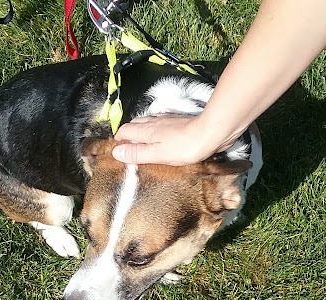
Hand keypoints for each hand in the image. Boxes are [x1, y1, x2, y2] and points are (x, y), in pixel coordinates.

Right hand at [113, 114, 231, 165]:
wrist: (210, 133)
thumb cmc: (184, 147)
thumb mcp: (157, 154)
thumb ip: (137, 153)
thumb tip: (116, 152)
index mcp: (146, 131)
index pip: (124, 131)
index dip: (119, 140)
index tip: (118, 151)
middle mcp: (154, 122)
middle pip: (134, 125)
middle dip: (128, 134)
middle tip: (128, 148)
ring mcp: (167, 120)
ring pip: (147, 122)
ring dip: (141, 130)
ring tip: (141, 141)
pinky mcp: (179, 121)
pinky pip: (161, 122)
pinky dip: (155, 127)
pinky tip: (161, 134)